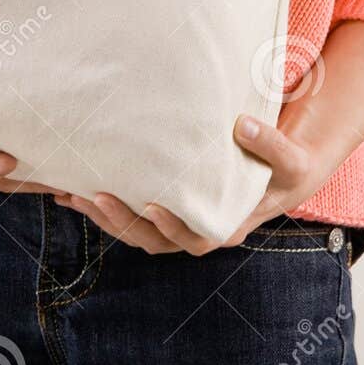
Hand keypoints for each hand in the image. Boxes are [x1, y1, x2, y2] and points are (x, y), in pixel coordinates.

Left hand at [53, 107, 332, 255]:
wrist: (280, 170)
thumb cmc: (286, 166)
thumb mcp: (291, 158)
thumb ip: (271, 143)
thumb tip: (240, 124)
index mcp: (226, 225)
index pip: (193, 238)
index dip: (171, 227)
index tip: (150, 204)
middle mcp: (198, 230)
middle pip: (154, 241)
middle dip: (122, 221)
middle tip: (94, 196)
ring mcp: (178, 221)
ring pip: (135, 231)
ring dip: (103, 216)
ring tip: (72, 194)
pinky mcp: (164, 205)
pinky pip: (129, 213)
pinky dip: (103, 204)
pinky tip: (76, 188)